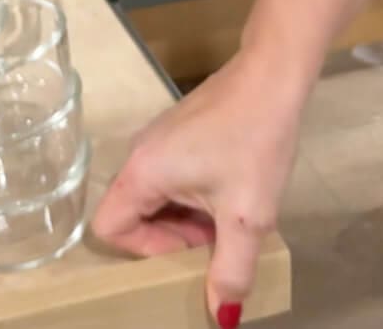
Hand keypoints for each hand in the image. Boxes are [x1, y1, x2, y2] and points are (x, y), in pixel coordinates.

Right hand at [91, 49, 304, 324]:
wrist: (272, 77)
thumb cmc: (254, 143)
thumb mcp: (247, 218)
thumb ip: (230, 271)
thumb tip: (221, 316)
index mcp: (142, 172)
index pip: (110, 228)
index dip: (146, 251)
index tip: (191, 249)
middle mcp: (140, 153)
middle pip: (133, 214)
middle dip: (172, 239)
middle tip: (216, 240)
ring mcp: (159, 139)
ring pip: (155, 197)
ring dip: (186, 219)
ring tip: (229, 217)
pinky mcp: (178, 131)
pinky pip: (170, 177)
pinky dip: (194, 196)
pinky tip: (232, 192)